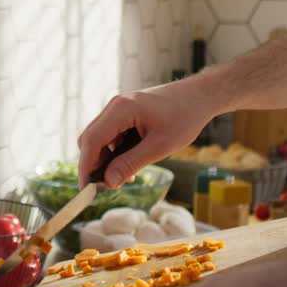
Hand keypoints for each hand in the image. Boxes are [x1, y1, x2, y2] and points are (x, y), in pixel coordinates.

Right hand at [78, 78, 217, 187]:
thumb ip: (131, 163)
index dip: (86, 166)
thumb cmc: (184, 117)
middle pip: (91, 139)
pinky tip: (130, 166)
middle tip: (105, 188)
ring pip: (101, 138)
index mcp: (121, 109)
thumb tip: (108, 182)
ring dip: (107, 159)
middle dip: (95, 164)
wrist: (200, 96)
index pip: (92, 140)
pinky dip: (116, 152)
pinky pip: (112, 135)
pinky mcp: (126, 113)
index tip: (86, 190)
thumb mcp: (160, 146)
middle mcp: (115, 106)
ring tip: (124, 178)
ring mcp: (120, 108)